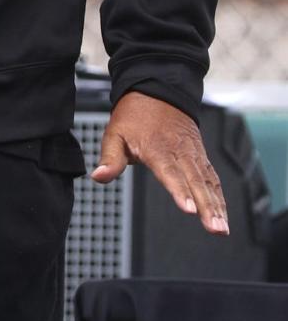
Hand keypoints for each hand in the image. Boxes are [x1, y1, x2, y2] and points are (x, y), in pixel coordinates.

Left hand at [92, 91, 228, 233]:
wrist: (157, 91)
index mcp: (156, 148)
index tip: (190, 209)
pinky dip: (219, 196)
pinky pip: (212, 177)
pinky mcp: (200, 155)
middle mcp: (179, 151)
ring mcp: (193, 153)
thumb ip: (110, 158)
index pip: (170, 172)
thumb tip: (98, 177)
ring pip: (208, 181)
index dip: (180, 191)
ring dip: (217, 205)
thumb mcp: (114, 133)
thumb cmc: (133, 116)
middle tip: (215, 228)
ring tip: (222, 228)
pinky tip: (222, 214)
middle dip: (207, 206)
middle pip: (195, 181)